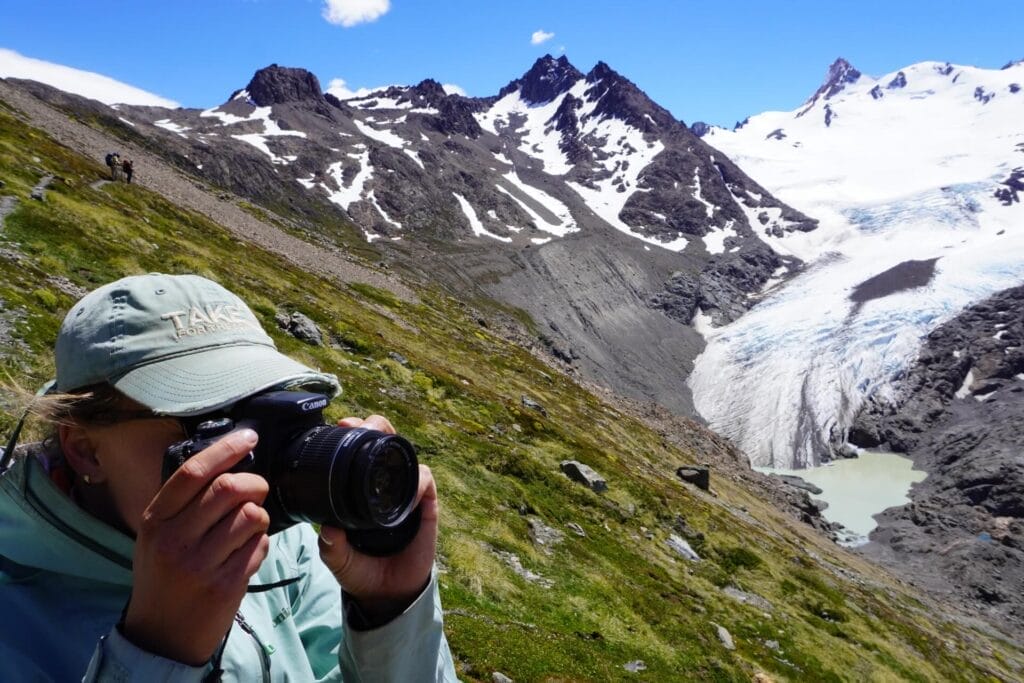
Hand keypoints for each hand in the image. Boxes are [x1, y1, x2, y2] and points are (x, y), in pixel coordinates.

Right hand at [124, 429, 269, 665]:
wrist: (161, 633)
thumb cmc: (163, 575)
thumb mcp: (155, 536)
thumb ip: (182, 503)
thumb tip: (226, 462)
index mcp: (155, 520)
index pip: (193, 472)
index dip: (226, 448)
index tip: (249, 437)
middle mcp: (175, 539)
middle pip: (229, 488)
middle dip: (255, 482)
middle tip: (258, 489)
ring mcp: (201, 564)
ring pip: (252, 516)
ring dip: (260, 515)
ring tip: (250, 525)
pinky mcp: (226, 585)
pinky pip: (260, 546)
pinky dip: (262, 543)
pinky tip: (248, 551)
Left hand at [318, 415, 437, 622]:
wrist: (387, 595)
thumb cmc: (360, 571)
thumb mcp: (337, 559)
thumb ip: (331, 546)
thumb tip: (328, 529)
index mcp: (358, 491)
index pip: (358, 452)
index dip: (352, 435)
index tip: (340, 426)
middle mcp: (383, 486)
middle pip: (384, 443)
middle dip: (374, 426)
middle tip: (359, 424)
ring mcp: (405, 494)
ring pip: (406, 455)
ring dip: (396, 444)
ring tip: (383, 442)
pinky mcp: (426, 507)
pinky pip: (425, 482)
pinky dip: (417, 481)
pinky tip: (407, 489)